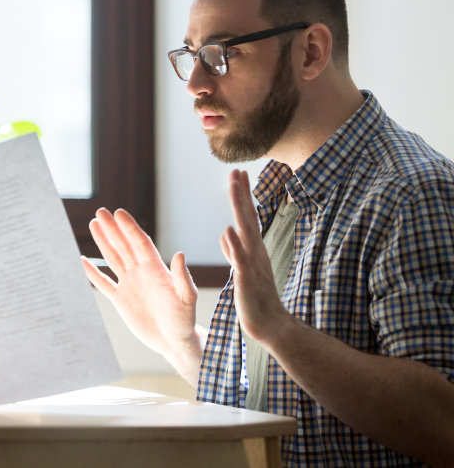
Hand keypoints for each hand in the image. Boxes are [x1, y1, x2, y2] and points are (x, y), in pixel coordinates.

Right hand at [82, 208, 198, 357]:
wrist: (174, 342)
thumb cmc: (184, 321)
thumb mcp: (186, 299)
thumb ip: (182, 278)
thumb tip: (179, 254)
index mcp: (155, 269)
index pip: (139, 243)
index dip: (129, 228)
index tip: (118, 213)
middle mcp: (141, 272)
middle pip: (124, 245)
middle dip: (112, 228)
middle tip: (100, 211)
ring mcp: (129, 284)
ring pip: (113, 258)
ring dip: (104, 241)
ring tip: (94, 224)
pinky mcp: (120, 299)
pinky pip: (103, 283)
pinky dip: (92, 272)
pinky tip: (83, 260)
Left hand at [219, 169, 290, 344]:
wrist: (270, 325)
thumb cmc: (255, 298)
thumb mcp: (242, 269)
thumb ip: (234, 251)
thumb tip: (225, 233)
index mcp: (252, 248)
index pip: (246, 216)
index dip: (242, 195)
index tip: (238, 173)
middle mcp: (255, 251)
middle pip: (247, 217)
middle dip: (241, 193)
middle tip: (237, 170)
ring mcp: (252, 263)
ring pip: (245, 230)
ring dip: (239, 208)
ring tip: (234, 187)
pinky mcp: (247, 279)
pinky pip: (240, 259)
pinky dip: (235, 244)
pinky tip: (228, 229)